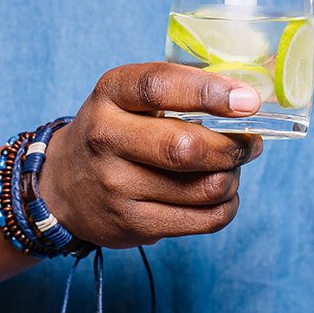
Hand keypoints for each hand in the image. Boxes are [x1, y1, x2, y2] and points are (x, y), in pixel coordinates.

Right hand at [39, 63, 264, 248]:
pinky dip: (226, 206)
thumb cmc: (115, 129)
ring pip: (204, 187)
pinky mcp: (132, 225)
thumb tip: (245, 97)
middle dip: (233, 146)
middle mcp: (107, 138)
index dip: (210, 92)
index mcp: (111, 94)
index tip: (248, 100)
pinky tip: (222, 194)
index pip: (159, 87)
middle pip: (186, 147)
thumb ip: (179, 89)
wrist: (63, 183)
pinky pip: (203, 219)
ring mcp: (116, 186)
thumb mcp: (128, 96)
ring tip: (232, 168)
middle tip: (250, 142)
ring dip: (233, 176)